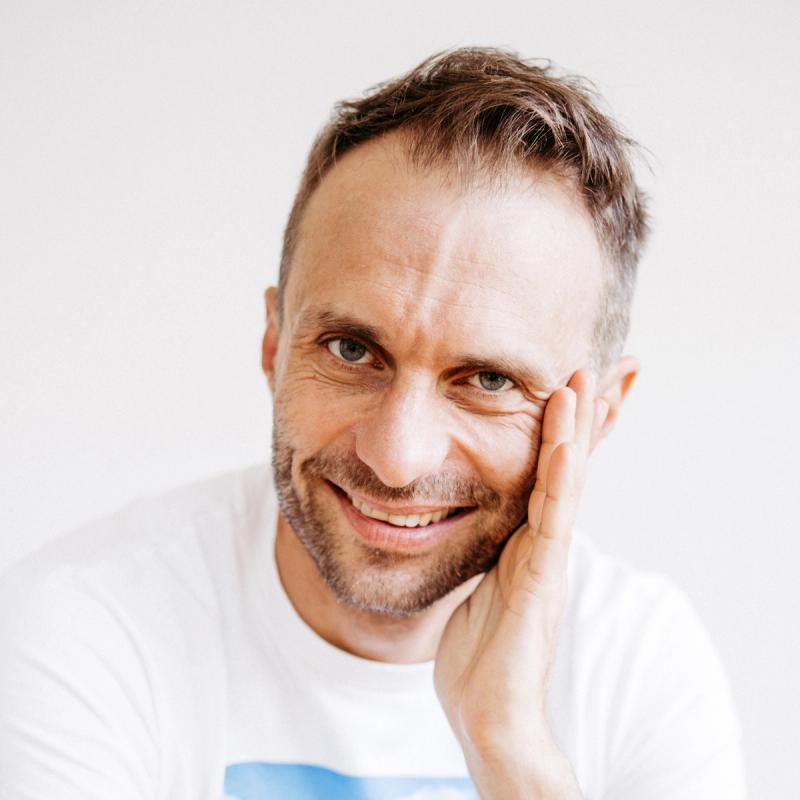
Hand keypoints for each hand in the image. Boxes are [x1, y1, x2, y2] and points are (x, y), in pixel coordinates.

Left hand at [433, 369, 604, 797]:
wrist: (487, 713)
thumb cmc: (479, 654)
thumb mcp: (476, 585)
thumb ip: (481, 554)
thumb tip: (457, 523)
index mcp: (525, 541)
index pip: (548, 473)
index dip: (561, 431)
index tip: (566, 385)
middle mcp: (543, 542)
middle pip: (567, 468)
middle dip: (581, 418)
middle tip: (592, 365)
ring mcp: (547, 558)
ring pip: (566, 482)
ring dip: (574, 430)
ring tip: (580, 380)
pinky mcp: (541, 578)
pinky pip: (553, 515)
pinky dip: (561, 473)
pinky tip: (565, 438)